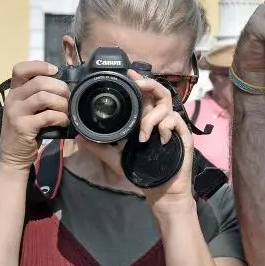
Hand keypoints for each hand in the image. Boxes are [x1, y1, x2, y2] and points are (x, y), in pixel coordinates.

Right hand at [0, 61, 69, 171]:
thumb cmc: (26, 129)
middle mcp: (13, 99)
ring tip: (66, 111)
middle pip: (39, 82)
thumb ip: (38, 95)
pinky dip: (61, 117)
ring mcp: (16, 113)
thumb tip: (63, 84)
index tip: (55, 71)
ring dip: (61, 103)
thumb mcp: (27, 109)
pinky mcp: (23, 127)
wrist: (13, 155)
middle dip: (60, 87)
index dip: (40, 66)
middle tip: (67, 97)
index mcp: (14, 91)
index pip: (20, 69)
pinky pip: (48, 116)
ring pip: (44, 97)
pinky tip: (63, 122)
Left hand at [75, 70, 194, 209]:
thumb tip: (81, 137)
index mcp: (146, 121)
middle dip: (149, 84)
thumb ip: (100, 148)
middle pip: (159, 92)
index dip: (139, 82)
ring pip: (166, 106)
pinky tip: (159, 140)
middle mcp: (160, 120)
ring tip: (144, 135)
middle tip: (138, 84)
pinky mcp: (183, 135)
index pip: (145, 96)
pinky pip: (175, 120)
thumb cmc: (142, 173)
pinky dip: (164, 127)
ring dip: (152, 117)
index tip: (129, 74)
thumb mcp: (116, 159)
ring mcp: (173, 127)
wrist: (161, 191)